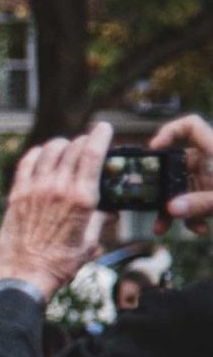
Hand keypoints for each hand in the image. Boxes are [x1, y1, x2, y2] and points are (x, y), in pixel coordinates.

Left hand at [0, 123, 111, 300]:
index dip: (100, 135)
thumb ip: (101, 220)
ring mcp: (35, 189)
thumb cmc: (60, 262)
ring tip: (66, 147)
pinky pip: (27, 162)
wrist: (25, 274)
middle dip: (84, 141)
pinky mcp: (17, 194)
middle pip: (73, 148)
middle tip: (88, 143)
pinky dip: (37, 153)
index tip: (104, 128)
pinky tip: (42, 155)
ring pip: (49, 150)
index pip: (92, 154)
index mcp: (82, 199)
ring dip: (61, 144)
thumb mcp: (90, 242)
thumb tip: (111, 210)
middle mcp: (58, 188)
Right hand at [152, 114, 212, 229]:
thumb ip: (201, 204)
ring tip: (163, 228)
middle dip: (162, 186)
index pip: (190, 127)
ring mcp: (211, 180)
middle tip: (149, 201)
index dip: (169, 132)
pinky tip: (200, 229)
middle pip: (177, 165)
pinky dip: (193, 217)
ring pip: (182, 189)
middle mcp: (211, 162)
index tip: (155, 149)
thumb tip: (170, 210)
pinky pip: (195, 203)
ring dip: (173, 209)